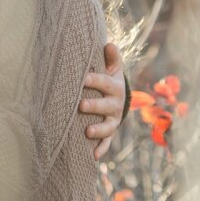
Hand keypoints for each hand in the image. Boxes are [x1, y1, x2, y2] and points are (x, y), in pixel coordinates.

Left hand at [81, 42, 125, 159]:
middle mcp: (116, 105)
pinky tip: (93, 156)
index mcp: (114, 87)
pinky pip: (107, 142)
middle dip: (94, 105)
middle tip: (80, 105)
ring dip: (98, 129)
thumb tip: (109, 44)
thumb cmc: (109, 80)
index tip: (83, 78)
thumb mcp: (112, 68)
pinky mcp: (110, 132)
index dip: (95, 80)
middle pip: (106, 106)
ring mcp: (113, 120)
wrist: (119, 98)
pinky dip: (101, 149)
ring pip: (108, 126)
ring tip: (87, 132)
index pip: (105, 83)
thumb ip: (111, 58)